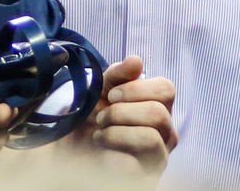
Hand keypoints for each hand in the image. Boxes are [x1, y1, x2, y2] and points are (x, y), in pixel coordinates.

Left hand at [75, 56, 176, 177]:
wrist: (73, 149)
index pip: (167, 89)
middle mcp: (165, 132)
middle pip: (157, 113)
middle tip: (100, 117)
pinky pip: (134, 165)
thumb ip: (118, 74)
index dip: (137, 88)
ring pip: (150, 138)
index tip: (112, 94)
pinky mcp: (146, 178)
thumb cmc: (93, 116)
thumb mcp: (101, 89)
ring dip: (115, 133)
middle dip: (121, 112)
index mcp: (159, 106)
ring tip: (99, 134)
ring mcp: (159, 158)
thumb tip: (136, 61)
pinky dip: (111, 154)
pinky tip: (101, 151)